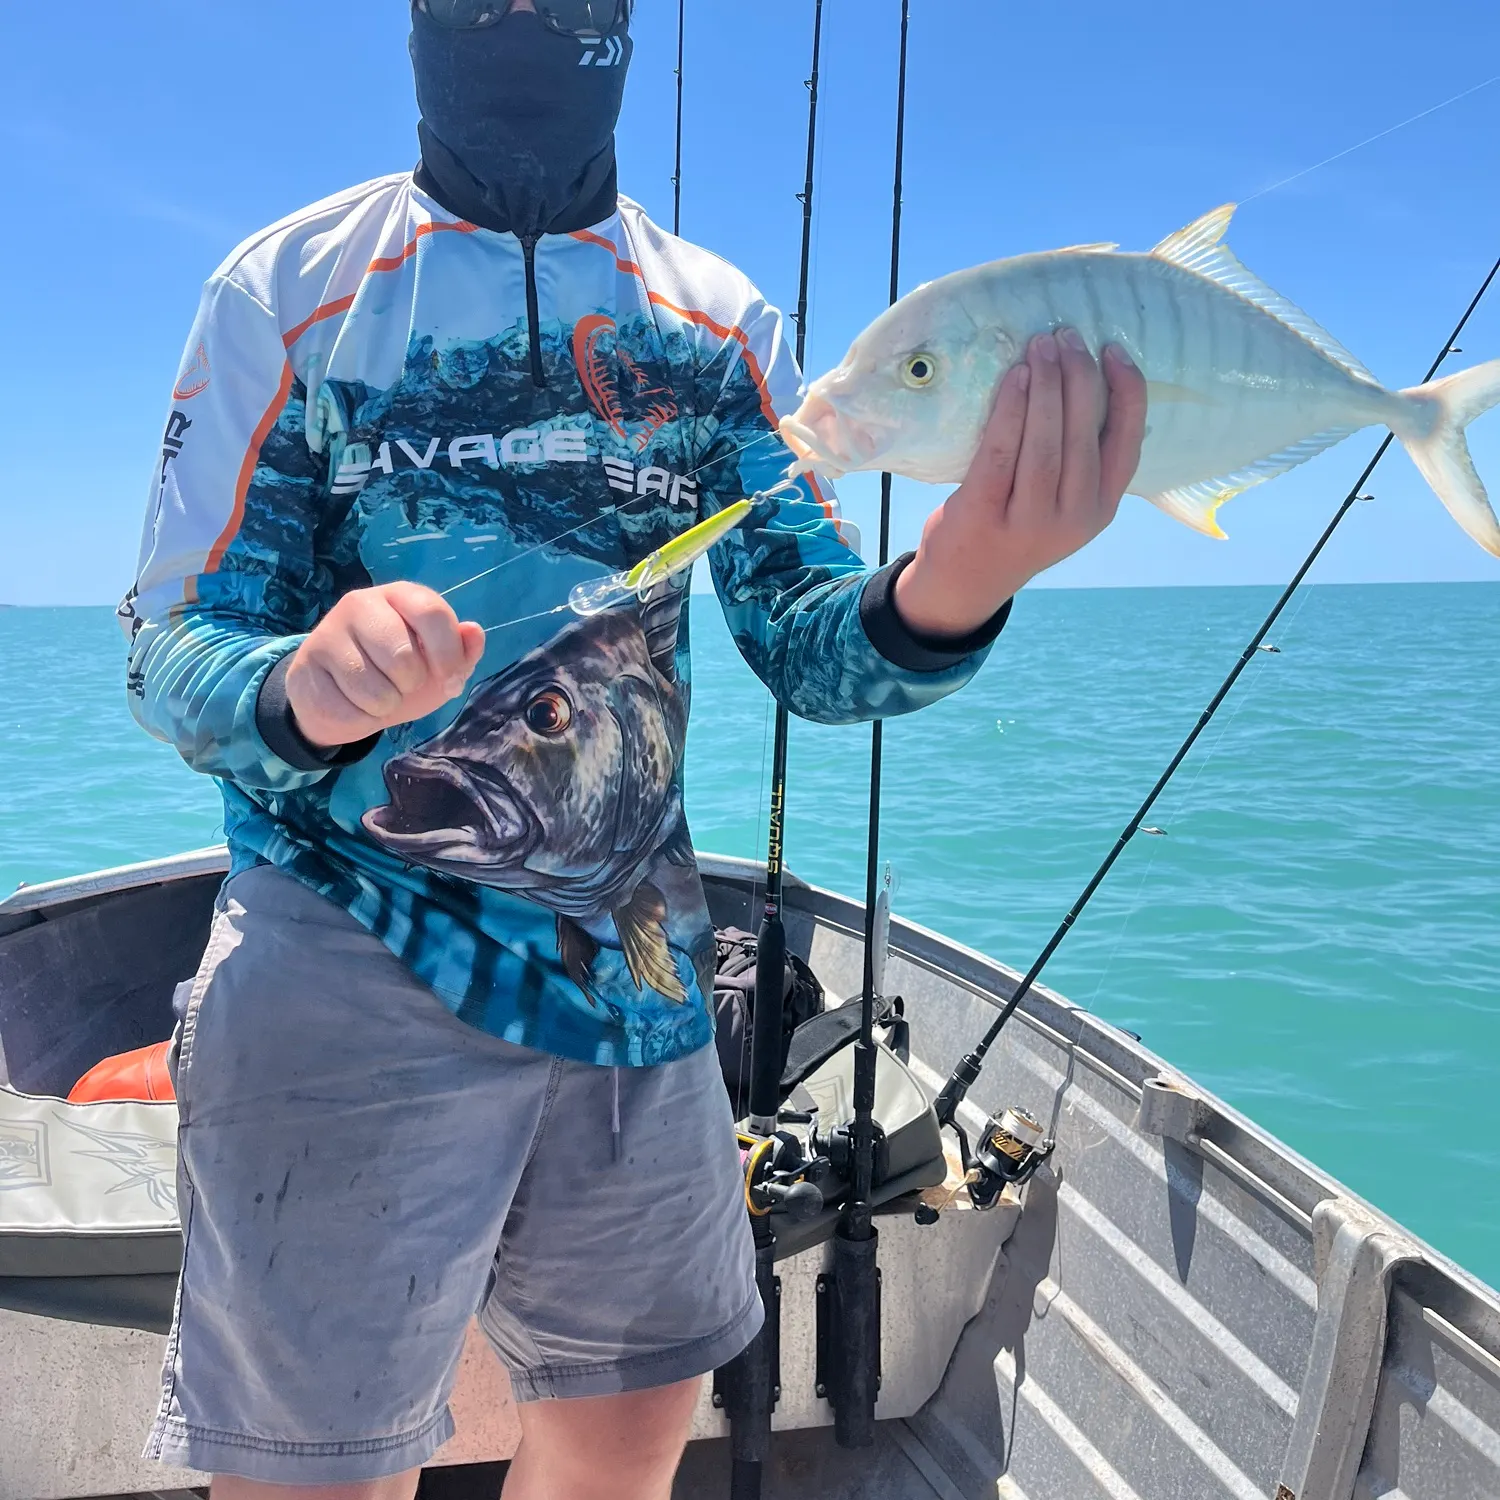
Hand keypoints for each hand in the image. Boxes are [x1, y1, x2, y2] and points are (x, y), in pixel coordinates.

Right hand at [284, 582, 486, 748]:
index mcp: (401, 596)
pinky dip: (357, 719)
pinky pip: (344, 709)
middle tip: (402, 685)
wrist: (341, 696)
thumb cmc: (398, 675)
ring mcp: (328, 631)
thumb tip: (474, 632)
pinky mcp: (305, 665)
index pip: (432, 613)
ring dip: (383, 706)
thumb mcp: (437, 665)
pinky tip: (350, 703)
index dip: (448, 655)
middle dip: (410, 685)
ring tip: (376, 695)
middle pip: (402, 655)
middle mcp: (361, 603)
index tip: (450, 681)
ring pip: (373, 690)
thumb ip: (461, 652)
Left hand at [893, 330, 1146, 638]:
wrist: (963, 585)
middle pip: (1084, 435)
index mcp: (1100, 510)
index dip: (1127, 392)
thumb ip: (1079, 463)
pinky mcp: (985, 514)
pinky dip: (1011, 409)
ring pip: (1046, 442)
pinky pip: (1002, 451)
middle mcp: (1072, 518)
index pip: (1127, 443)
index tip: (1114, 350)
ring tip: (1042, 346)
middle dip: (1079, 377)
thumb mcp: (1062, 507)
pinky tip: (1015, 377)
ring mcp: (1029, 521)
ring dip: (1047, 386)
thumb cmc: (1015, 527)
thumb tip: (1083, 380)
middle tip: (1067, 335)